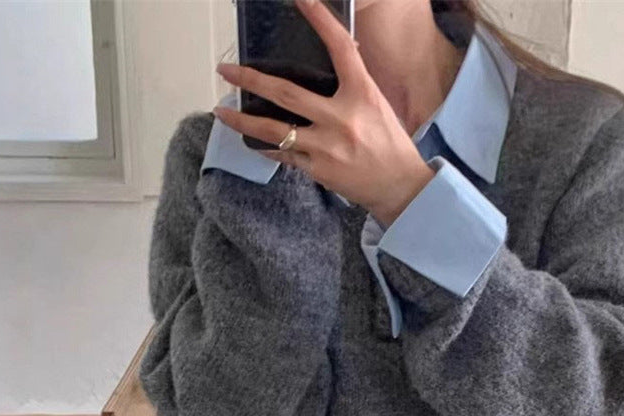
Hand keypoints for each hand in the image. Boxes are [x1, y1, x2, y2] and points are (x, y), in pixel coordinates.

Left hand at [212, 0, 436, 226]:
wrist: (401, 188)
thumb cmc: (390, 145)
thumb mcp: (377, 105)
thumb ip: (354, 85)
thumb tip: (337, 61)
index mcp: (362, 94)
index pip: (340, 48)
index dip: (320, 19)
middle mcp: (341, 118)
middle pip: (286, 92)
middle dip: (250, 80)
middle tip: (227, 71)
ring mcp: (327, 146)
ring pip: (274, 129)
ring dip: (243, 120)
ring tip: (222, 112)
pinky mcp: (319, 170)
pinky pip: (284, 154)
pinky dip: (268, 146)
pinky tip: (255, 141)